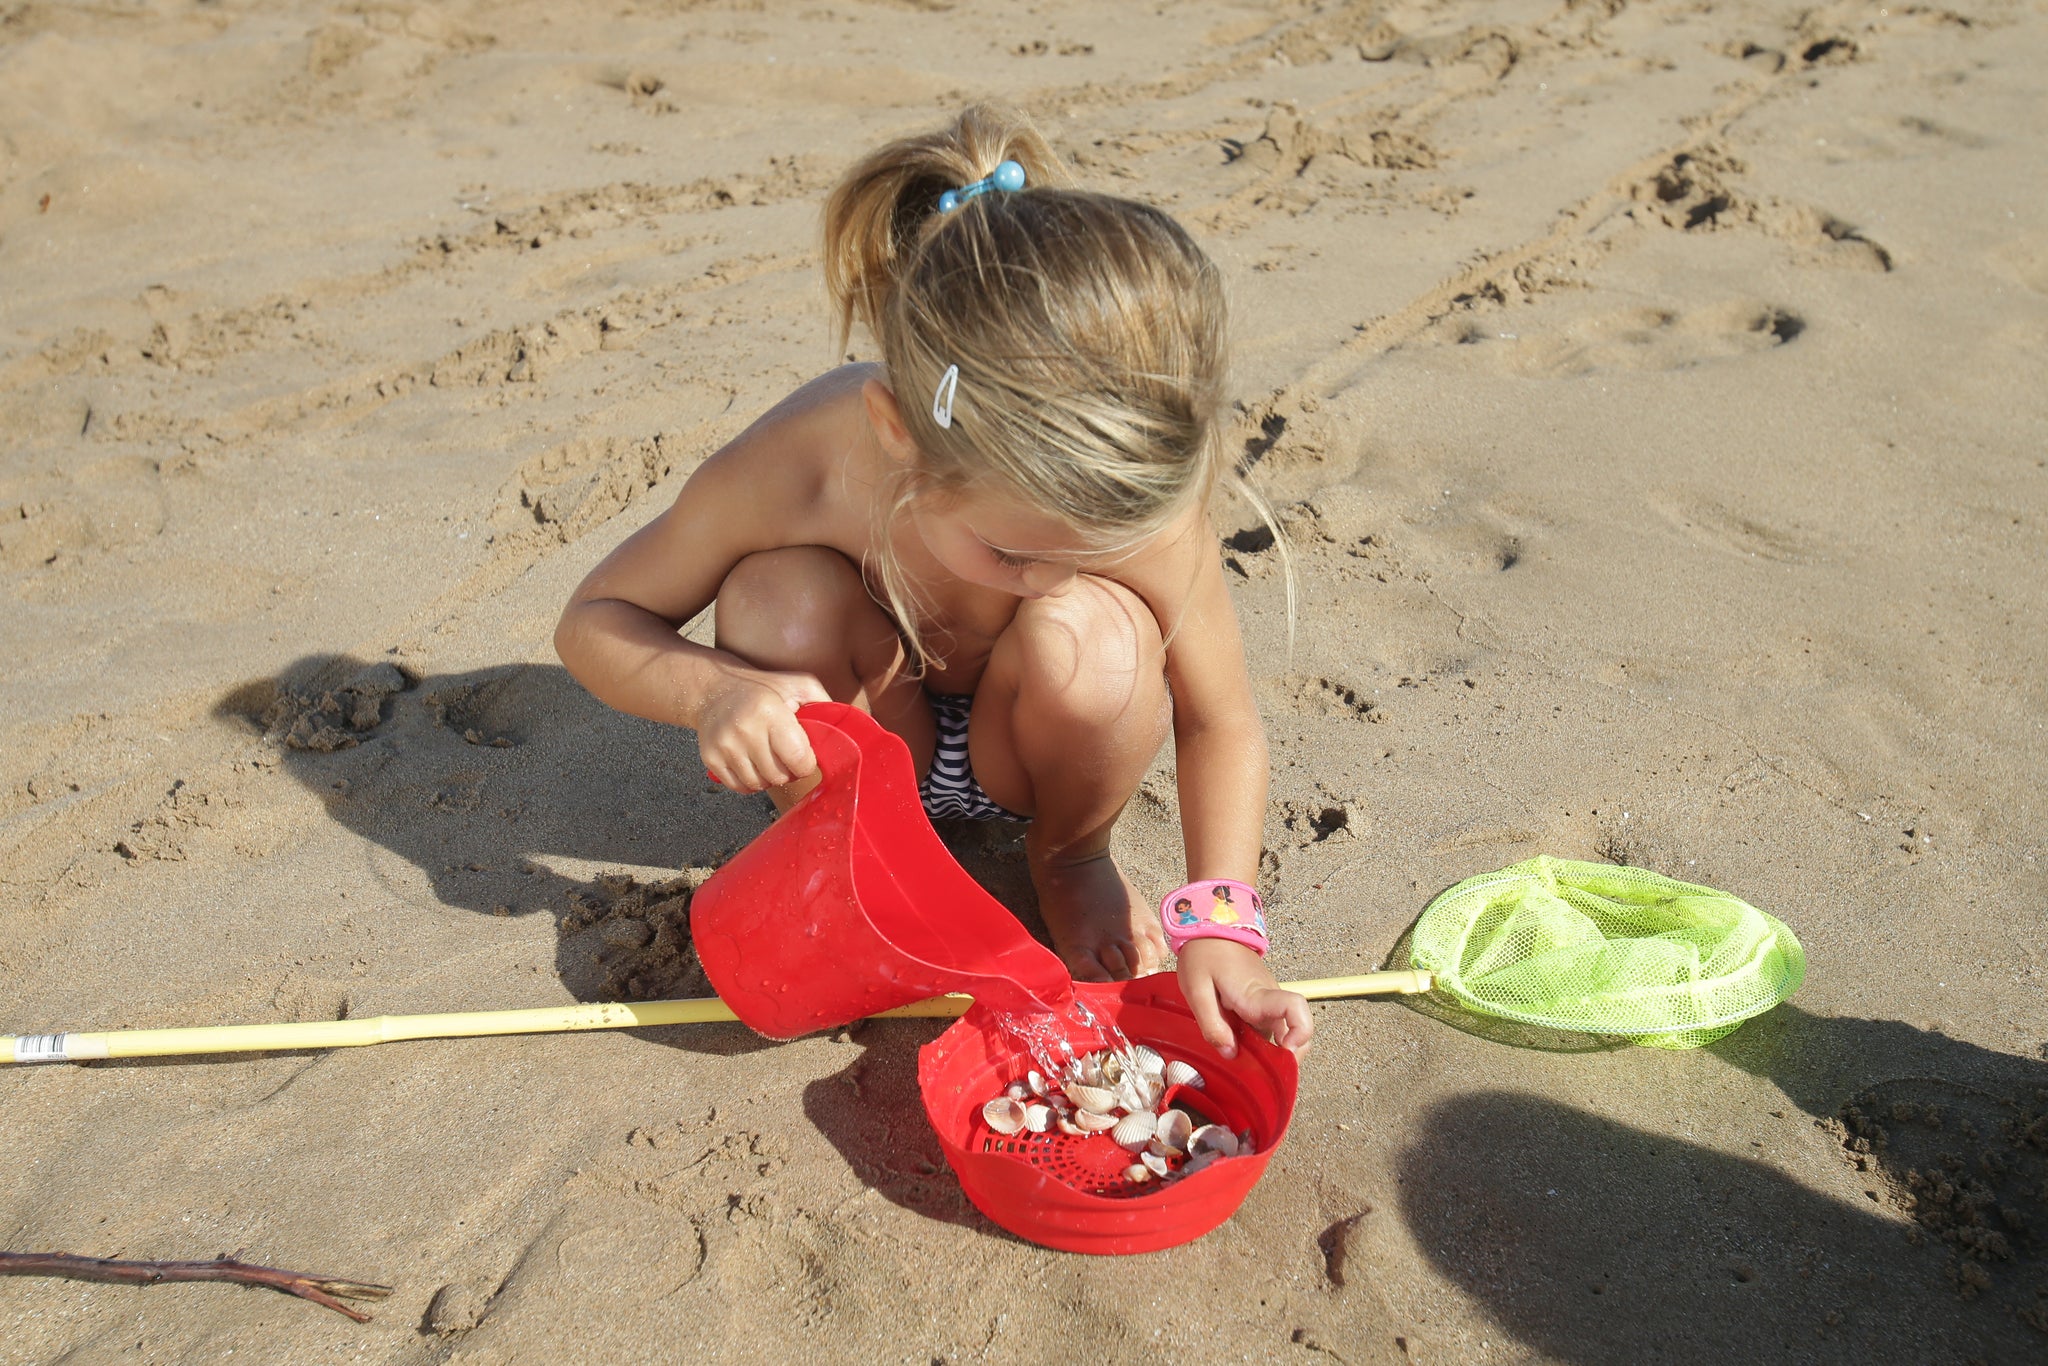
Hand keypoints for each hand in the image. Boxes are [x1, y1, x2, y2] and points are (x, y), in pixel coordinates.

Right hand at [694, 667, 830, 792]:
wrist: (714, 690)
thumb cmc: (762, 688)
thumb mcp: (797, 684)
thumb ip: (823, 703)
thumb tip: (847, 728)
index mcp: (769, 712)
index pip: (797, 759)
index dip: (806, 764)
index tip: (805, 757)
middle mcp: (744, 730)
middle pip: (779, 776)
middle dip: (789, 772)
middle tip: (788, 757)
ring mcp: (724, 747)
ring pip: (759, 785)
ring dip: (770, 778)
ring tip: (770, 758)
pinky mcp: (710, 759)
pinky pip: (739, 787)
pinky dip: (751, 782)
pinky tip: (754, 763)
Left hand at [1175, 937, 1312, 1059]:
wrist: (1211, 928)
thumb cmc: (1204, 954)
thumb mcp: (1196, 989)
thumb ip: (1211, 1024)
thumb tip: (1230, 1053)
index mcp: (1256, 995)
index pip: (1296, 1009)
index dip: (1300, 1033)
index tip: (1285, 1051)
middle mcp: (1270, 999)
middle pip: (1297, 1032)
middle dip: (1286, 1058)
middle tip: (1259, 1071)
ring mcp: (1269, 1002)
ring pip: (1282, 1035)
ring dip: (1269, 1053)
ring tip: (1242, 1059)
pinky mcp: (1262, 1003)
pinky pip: (1269, 1028)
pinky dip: (1259, 1043)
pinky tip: (1238, 1045)